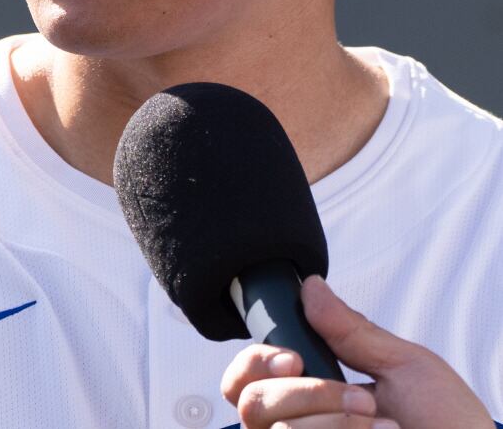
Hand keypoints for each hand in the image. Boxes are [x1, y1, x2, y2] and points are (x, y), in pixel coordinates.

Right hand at [221, 274, 493, 428]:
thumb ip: (351, 330)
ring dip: (333, 419)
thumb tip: (311, 287)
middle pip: (251, 402)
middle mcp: (303, 426)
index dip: (255, 360)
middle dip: (302, 392)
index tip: (295, 356)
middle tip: (355, 396)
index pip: (248, 377)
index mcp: (315, 392)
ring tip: (381, 424)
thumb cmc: (452, 427)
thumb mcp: (406, 367)